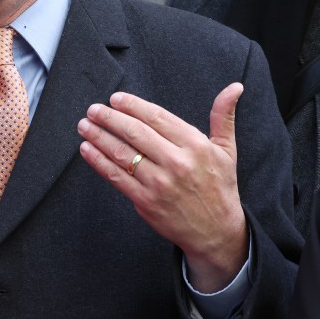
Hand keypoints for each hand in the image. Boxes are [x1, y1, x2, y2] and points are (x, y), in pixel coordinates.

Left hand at [77, 83, 247, 291]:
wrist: (217, 231)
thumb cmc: (219, 187)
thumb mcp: (226, 150)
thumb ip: (223, 116)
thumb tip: (234, 87)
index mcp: (195, 146)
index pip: (157, 118)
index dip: (133, 106)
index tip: (115, 99)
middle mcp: (176, 162)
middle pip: (135, 133)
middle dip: (110, 118)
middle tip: (94, 109)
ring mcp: (159, 183)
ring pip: (122, 154)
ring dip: (99, 137)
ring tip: (84, 125)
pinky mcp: (146, 202)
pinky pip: (116, 177)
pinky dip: (98, 161)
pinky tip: (87, 149)